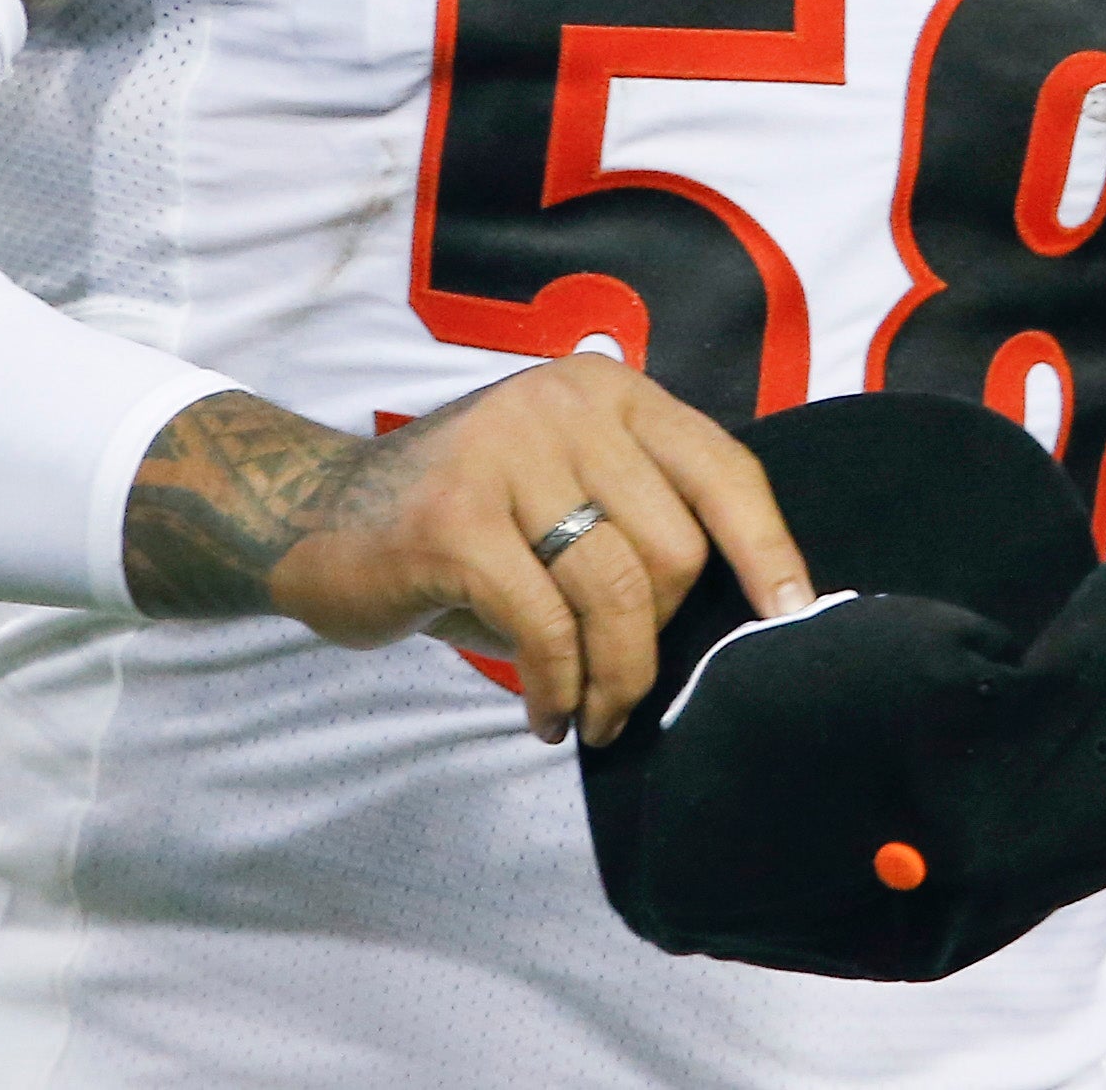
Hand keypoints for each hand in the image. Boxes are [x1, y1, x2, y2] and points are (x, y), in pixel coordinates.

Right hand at [120, 359, 814, 745]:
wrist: (314, 517)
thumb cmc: (465, 523)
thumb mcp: (563, 493)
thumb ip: (638, 522)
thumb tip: (741, 617)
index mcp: (609, 392)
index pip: (724, 472)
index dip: (768, 554)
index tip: (790, 622)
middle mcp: (564, 403)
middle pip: (673, 551)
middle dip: (655, 641)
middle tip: (619, 687)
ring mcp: (506, 453)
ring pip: (616, 593)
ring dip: (612, 680)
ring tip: (587, 714)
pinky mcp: (453, 519)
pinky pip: (545, 625)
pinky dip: (554, 685)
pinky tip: (540, 710)